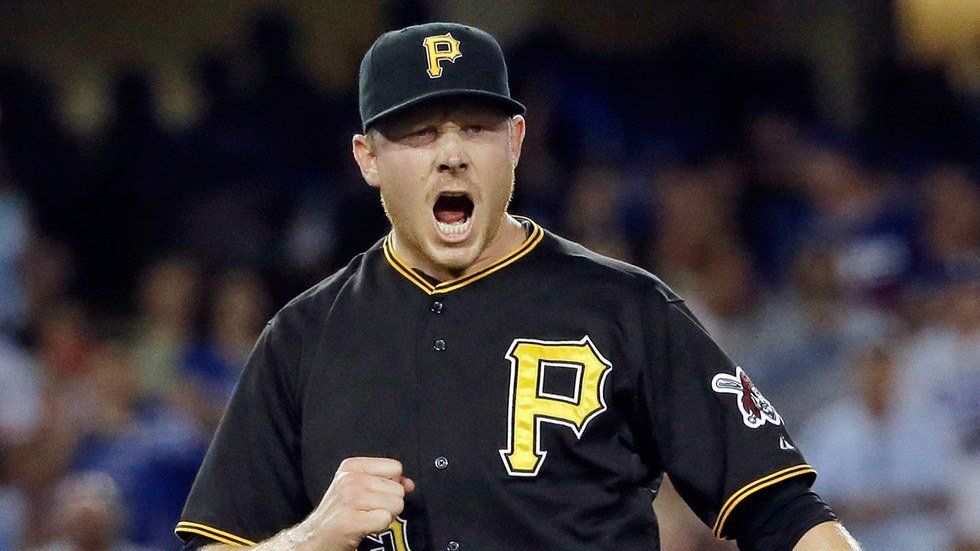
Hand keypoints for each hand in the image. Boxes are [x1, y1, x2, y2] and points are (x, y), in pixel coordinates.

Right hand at [286, 457, 415, 550]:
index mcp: (352, 466)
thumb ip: (386, 480)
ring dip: (386, 515)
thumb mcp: (358, 487)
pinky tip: (365, 526)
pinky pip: (385, 519)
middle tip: (369, 510)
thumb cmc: (340, 512)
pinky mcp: (351, 520)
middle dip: (389, 503)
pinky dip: (380, 526)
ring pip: (395, 504)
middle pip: (397, 489)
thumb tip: (409, 484)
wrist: (316, 536)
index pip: (395, 467)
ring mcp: (350, 499)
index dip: (392, 484)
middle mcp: (350, 479)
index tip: (378, 494)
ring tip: (367, 517)